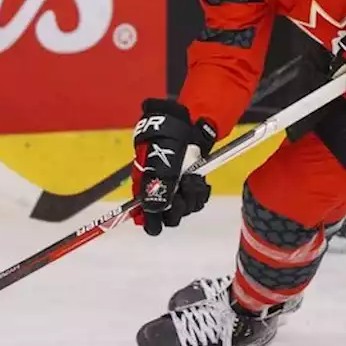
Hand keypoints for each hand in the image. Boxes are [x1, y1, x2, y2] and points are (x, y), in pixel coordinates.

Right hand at [131, 99, 216, 235]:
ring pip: (187, 208)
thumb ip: (158, 191)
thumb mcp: (160, 166)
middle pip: (170, 217)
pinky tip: (199, 179)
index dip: (154, 220)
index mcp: (145, 189)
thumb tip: (156, 212)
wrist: (184, 124)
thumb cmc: (166, 141)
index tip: (165, 212)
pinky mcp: (192, 183)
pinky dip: (201, 191)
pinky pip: (198, 199)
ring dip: (192, 195)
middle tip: (181, 189)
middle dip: (179, 206)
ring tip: (191, 177)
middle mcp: (160, 192)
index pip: (146, 217)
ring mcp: (177, 188)